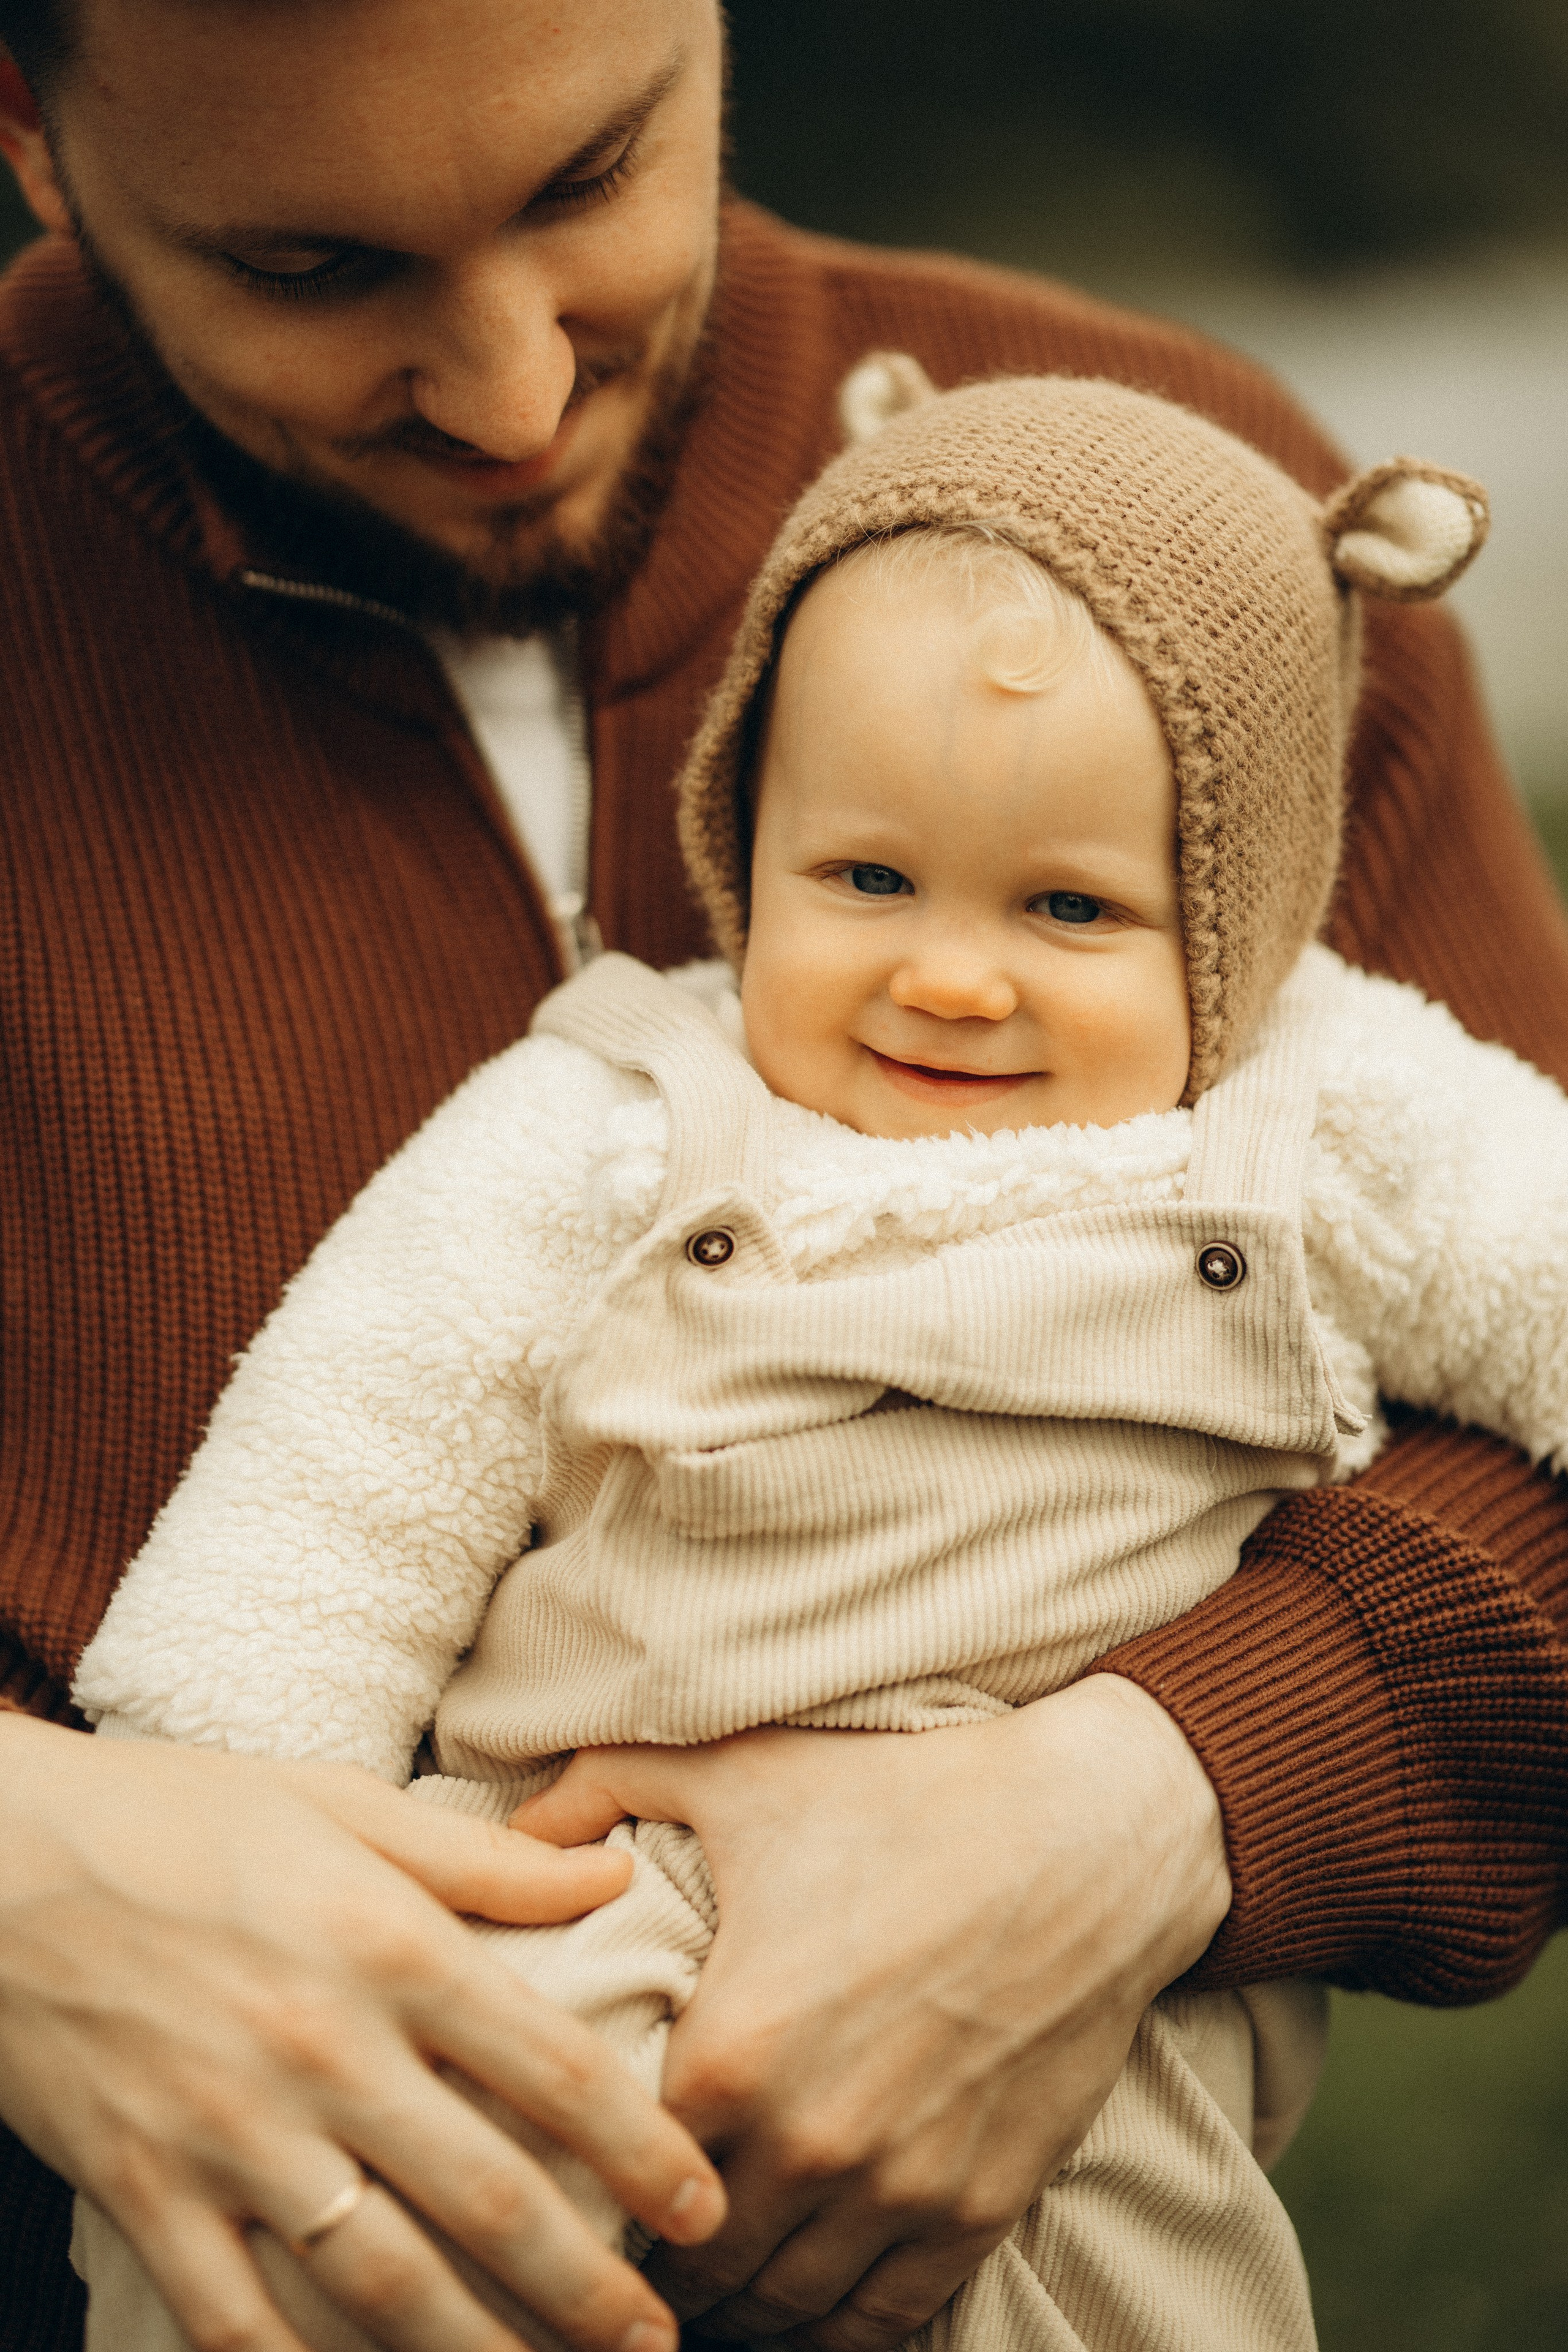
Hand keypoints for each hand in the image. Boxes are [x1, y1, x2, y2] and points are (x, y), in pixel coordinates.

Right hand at [0, 1715, 724, 2351]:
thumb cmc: (176, 1818)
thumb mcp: (338, 1806)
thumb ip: (481, 1858)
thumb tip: (607, 1881)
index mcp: (387, 1944)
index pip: (556, 2066)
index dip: (646, 2149)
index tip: (704, 2209)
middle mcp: (324, 2050)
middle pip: (489, 2197)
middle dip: (589, 2287)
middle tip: (656, 2341)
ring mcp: (230, 2136)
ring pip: (382, 2284)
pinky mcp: (144, 2193)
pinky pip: (241, 2322)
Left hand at [515, 1674, 1228, 2349]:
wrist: (1088, 1835)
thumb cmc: (906, 1793)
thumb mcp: (739, 1767)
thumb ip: (601, 1788)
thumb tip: (511, 1827)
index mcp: (730, 2052)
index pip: (614, 2179)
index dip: (583, 2187)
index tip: (565, 2186)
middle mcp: (809, 2143)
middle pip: (695, 2266)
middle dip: (654, 2262)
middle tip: (627, 2249)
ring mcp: (901, 2188)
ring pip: (784, 2309)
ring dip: (739, 2307)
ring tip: (705, 2286)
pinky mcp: (979, 2206)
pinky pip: (885, 2322)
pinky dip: (835, 2329)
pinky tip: (803, 2312)